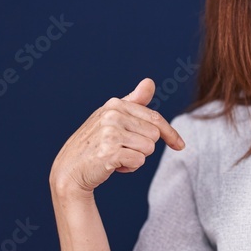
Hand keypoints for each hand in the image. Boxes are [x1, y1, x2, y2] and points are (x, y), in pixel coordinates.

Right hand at [49, 78, 185, 197]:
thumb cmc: (95, 143)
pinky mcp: (109, 152)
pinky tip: (112, 165)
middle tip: (122, 149)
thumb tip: (150, 81)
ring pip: (148, 149)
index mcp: (115, 104)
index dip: (170, 134)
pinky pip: (138, 161)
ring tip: (115, 156)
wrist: (69, 169)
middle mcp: (112, 115)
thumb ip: (134, 101)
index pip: (155, 118)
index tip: (180, 146)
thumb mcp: (113, 118)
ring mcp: (109, 132)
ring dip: (135, 158)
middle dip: (142, 147)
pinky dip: (129, 168)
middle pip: (154, 135)